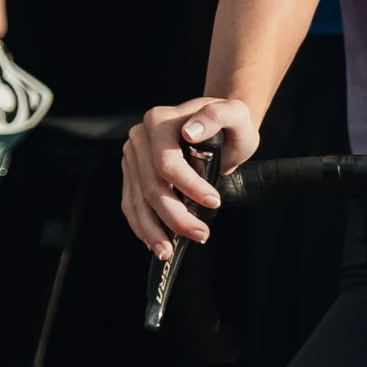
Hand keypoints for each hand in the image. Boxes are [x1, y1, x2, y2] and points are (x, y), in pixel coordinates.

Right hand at [121, 94, 258, 253]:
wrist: (219, 127)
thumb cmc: (229, 123)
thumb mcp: (235, 115)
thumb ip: (217, 116)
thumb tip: (189, 133)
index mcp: (159, 121)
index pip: (167, 163)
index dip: (189, 187)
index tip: (214, 203)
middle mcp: (139, 137)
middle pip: (152, 186)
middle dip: (175, 216)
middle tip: (202, 234)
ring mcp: (132, 157)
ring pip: (138, 201)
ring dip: (153, 230)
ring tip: (169, 252)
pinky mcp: (131, 174)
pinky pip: (131, 204)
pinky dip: (142, 226)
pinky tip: (156, 243)